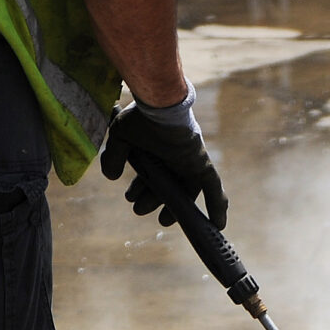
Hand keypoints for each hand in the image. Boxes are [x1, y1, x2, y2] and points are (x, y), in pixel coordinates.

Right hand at [98, 91, 227, 230]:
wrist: (158, 104)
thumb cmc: (141, 116)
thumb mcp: (120, 138)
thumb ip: (113, 158)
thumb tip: (111, 177)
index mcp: (158, 152)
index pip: (152, 177)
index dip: (141, 190)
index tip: (131, 198)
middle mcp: (176, 158)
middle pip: (168, 187)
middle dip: (153, 201)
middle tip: (139, 210)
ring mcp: (190, 162)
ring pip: (188, 191)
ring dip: (177, 208)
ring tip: (164, 220)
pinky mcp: (201, 163)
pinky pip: (213, 186)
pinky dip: (217, 204)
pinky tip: (218, 225)